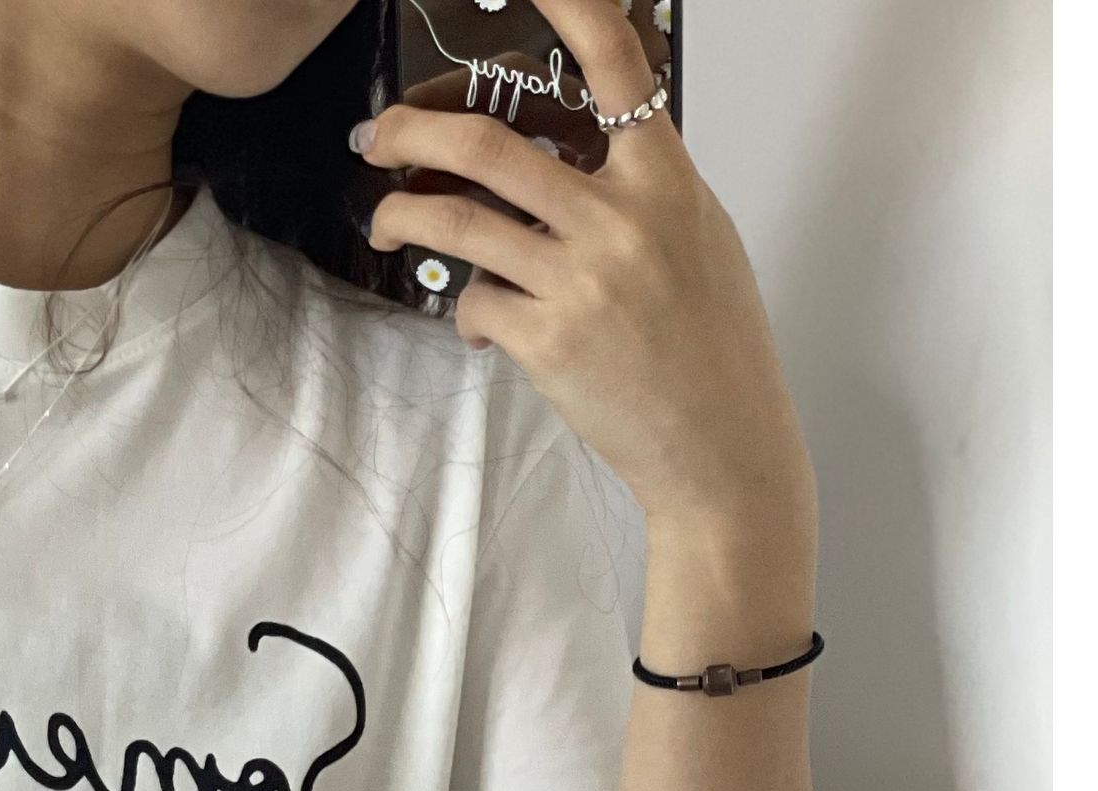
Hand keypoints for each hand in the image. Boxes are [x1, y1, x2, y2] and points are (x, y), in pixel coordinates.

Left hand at [358, 0, 810, 542]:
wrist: (718, 440)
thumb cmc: (711, 339)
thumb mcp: (695, 235)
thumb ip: (635, 187)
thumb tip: (575, 154)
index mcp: (665, 175)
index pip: (614, 64)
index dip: (567, 6)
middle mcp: (619, 218)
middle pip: (490, 143)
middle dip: (413, 131)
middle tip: (378, 134)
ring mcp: (579, 280)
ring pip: (459, 221)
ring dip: (404, 213)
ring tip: (387, 218)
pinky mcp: (546, 341)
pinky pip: (475, 301)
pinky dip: (465, 307)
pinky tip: (479, 322)